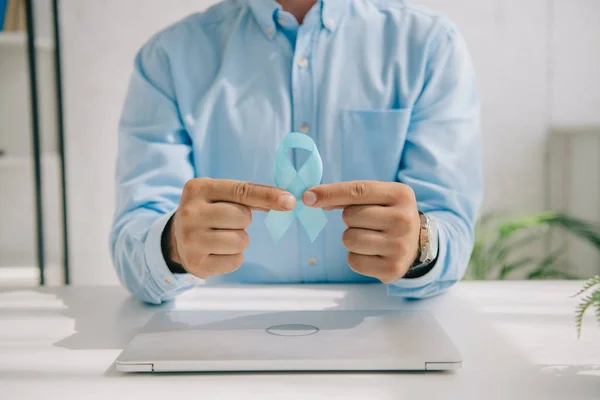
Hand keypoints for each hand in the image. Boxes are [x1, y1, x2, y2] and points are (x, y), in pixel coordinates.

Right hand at [169, 178, 295, 278]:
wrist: (176, 239)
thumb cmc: (207, 212)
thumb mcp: (219, 196)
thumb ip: (247, 195)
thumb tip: (284, 201)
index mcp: (198, 188)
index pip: (241, 191)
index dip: (268, 195)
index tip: (290, 201)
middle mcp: (190, 212)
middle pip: (242, 217)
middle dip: (243, 221)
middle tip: (227, 222)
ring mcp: (190, 239)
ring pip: (241, 240)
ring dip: (239, 240)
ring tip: (221, 237)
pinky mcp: (196, 263)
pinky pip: (236, 261)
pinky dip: (233, 257)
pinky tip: (217, 252)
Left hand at [303, 181, 420, 282]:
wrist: (416, 243)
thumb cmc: (388, 215)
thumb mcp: (378, 197)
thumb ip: (348, 195)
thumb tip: (312, 198)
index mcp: (401, 194)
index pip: (358, 190)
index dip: (330, 193)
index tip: (307, 197)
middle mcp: (404, 219)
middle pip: (349, 216)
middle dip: (350, 220)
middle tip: (367, 223)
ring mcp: (400, 246)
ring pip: (349, 239)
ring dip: (351, 239)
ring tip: (369, 238)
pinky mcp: (392, 268)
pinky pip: (353, 261)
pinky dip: (356, 257)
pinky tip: (372, 254)